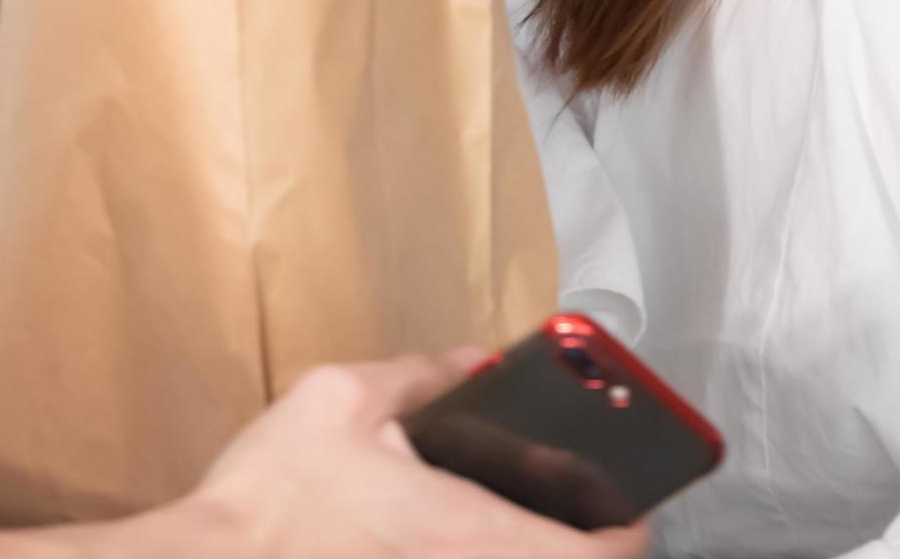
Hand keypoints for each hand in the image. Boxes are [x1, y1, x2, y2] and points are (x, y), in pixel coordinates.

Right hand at [169, 352, 645, 557]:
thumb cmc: (272, 500)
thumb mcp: (341, 401)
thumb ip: (420, 376)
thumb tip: (474, 359)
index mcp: (473, 531)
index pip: (600, 557)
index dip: (628, 530)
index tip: (626, 508)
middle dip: (576, 544)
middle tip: (566, 511)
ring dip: (525, 550)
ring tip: (505, 521)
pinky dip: (475, 556)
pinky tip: (437, 539)